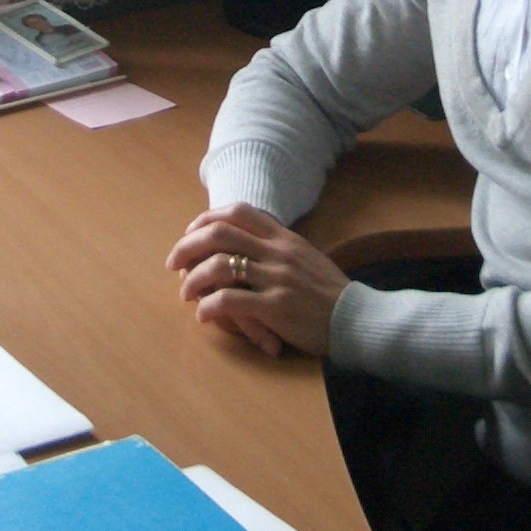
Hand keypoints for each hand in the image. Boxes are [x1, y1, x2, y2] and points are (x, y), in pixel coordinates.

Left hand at [165, 203, 349, 357]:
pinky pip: (229, 301)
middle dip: (187, 246)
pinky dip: (209, 307)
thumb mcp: (305, 257)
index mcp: (284, 237)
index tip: (190, 234)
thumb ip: (277, 247)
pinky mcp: (275, 307)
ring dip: (193, 280)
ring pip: (219, 266)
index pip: (238, 211)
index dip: (206, 219)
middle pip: (219, 234)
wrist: (357, 319)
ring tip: (185, 294)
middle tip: (174, 264)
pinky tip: (204, 315)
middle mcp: (278, 252)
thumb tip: (243, 245)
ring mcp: (277, 278)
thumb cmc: (328, 293)